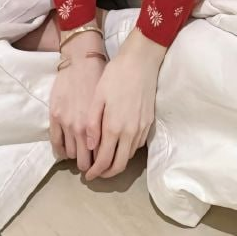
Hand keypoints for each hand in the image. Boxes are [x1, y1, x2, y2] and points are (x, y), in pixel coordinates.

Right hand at [49, 30, 106, 173]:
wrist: (82, 60)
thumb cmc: (100, 79)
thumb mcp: (109, 104)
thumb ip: (109, 125)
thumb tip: (112, 144)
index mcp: (97, 125)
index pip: (99, 156)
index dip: (101, 163)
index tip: (101, 164)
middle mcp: (81, 128)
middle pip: (83, 160)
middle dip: (88, 164)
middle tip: (90, 162)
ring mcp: (66, 123)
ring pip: (69, 154)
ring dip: (74, 156)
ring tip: (78, 152)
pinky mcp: (54, 117)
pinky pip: (56, 143)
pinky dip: (60, 150)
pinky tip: (65, 149)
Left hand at [84, 29, 165, 180]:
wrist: (141, 61)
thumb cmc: (116, 75)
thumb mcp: (98, 96)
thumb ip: (93, 123)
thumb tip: (90, 146)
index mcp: (114, 127)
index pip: (104, 161)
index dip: (95, 172)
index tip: (87, 175)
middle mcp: (130, 132)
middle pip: (120, 165)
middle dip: (107, 173)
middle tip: (96, 173)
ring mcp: (142, 128)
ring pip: (129, 155)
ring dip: (117, 162)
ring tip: (105, 158)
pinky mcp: (149, 122)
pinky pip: (137, 144)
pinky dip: (127, 150)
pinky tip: (119, 143)